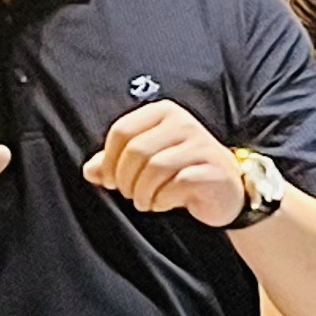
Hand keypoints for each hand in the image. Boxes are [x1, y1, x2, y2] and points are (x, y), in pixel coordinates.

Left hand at [84, 100, 243, 225]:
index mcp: (163, 112)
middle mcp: (183, 123)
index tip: (111, 180)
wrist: (226, 190)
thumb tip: (90, 171)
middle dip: (126, 180)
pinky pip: (177, 184)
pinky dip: (163, 199)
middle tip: (130, 195)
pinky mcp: (213, 170)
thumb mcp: (146, 162)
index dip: (109, 160)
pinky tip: (165, 203)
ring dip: (143, 193)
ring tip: (146, 201)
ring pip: (155, 168)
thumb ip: (115, 162)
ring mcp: (201, 144)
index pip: (122, 130)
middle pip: (136, 151)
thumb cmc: (181, 171)